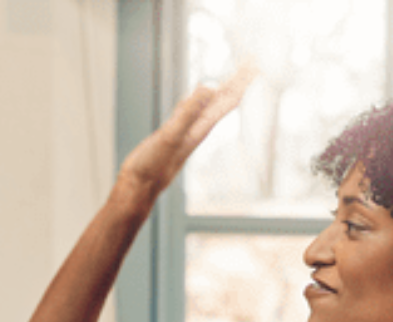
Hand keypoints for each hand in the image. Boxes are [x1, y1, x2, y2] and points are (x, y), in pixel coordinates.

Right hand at [116, 65, 253, 197]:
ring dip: (224, 89)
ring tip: (235, 76)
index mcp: (201, 127)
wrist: (139, 187)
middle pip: (224, 100)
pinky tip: (202, 95)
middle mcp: (198, 128)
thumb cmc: (152, 166)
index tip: (254, 63)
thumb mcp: (170, 136)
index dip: (241, 81)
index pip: (227, 99)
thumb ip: (187, 113)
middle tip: (252, 62)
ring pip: (211, 105)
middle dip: (238, 81)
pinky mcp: (174, 132)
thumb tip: (208, 88)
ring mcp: (187, 130)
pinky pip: (194, 109)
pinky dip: (201, 98)